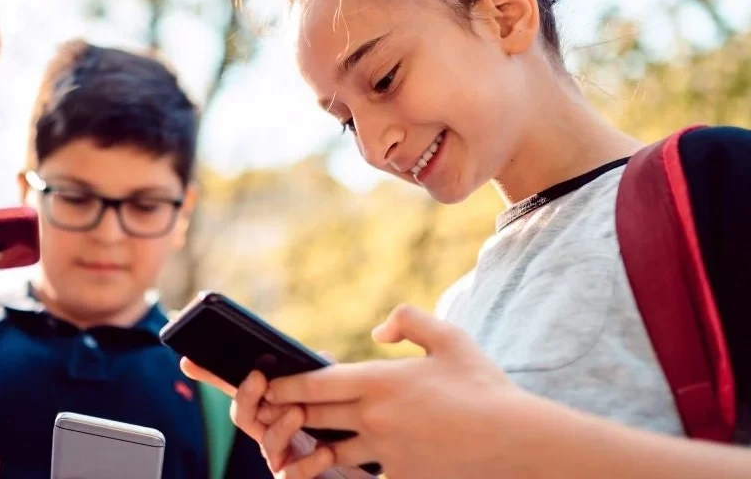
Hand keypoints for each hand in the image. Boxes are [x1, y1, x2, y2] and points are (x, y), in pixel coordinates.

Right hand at [180, 360, 336, 475]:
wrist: (352, 470)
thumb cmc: (337, 432)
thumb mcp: (329, 401)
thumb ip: (320, 380)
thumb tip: (320, 359)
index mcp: (270, 409)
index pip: (237, 389)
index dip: (210, 376)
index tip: (188, 361)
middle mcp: (267, 433)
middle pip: (243, 414)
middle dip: (247, 395)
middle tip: (259, 377)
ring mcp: (278, 458)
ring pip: (268, 442)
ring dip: (281, 426)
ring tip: (298, 412)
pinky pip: (293, 473)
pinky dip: (309, 462)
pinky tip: (325, 451)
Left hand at [257, 304, 529, 478]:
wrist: (518, 441)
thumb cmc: (484, 387)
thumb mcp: (449, 339)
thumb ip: (409, 321)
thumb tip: (377, 330)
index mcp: (380, 380)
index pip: (315, 383)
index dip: (284, 385)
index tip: (266, 385)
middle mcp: (375, 417)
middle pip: (313, 417)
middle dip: (287, 415)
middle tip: (266, 414)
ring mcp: (386, 451)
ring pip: (331, 454)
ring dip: (309, 450)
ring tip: (288, 451)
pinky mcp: (402, 478)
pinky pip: (364, 477)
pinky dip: (347, 474)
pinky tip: (332, 471)